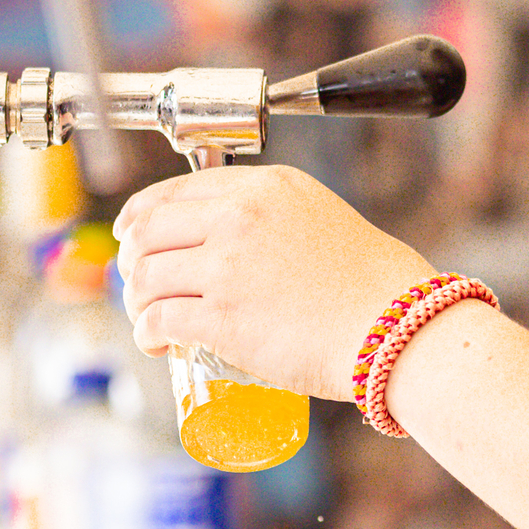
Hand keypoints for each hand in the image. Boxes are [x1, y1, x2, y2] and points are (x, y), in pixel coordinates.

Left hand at [113, 165, 431, 400]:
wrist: (396, 328)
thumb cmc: (372, 284)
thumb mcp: (322, 218)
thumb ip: (278, 219)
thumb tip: (242, 244)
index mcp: (265, 187)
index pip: (177, 189)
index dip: (142, 214)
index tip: (132, 233)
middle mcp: (240, 217)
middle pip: (150, 230)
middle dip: (132, 258)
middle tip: (138, 283)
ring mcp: (229, 267)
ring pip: (147, 275)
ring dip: (136, 300)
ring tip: (147, 318)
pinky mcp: (224, 318)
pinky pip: (160, 319)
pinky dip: (146, 332)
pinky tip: (154, 341)